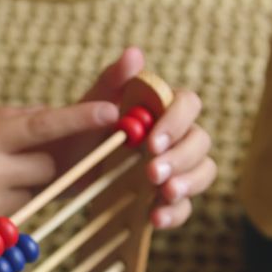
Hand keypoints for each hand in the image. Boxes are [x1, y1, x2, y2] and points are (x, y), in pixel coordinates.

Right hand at [0, 102, 119, 258]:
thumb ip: (1, 121)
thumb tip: (47, 115)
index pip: (41, 125)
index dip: (81, 119)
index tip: (112, 113)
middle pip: (49, 164)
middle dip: (40, 161)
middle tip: (6, 161)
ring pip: (37, 191)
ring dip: (23, 186)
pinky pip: (21, 215)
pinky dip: (10, 207)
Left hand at [76, 47, 217, 229]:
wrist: (67, 166)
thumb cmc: (85, 128)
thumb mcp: (92, 104)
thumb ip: (113, 80)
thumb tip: (134, 53)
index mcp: (164, 108)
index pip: (188, 105)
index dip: (176, 122)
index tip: (152, 142)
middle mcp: (178, 136)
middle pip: (200, 141)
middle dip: (181, 158)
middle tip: (153, 173)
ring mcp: (178, 168)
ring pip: (204, 171)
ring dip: (188, 183)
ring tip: (162, 193)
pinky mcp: (169, 198)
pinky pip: (185, 206)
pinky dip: (174, 213)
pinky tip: (155, 218)